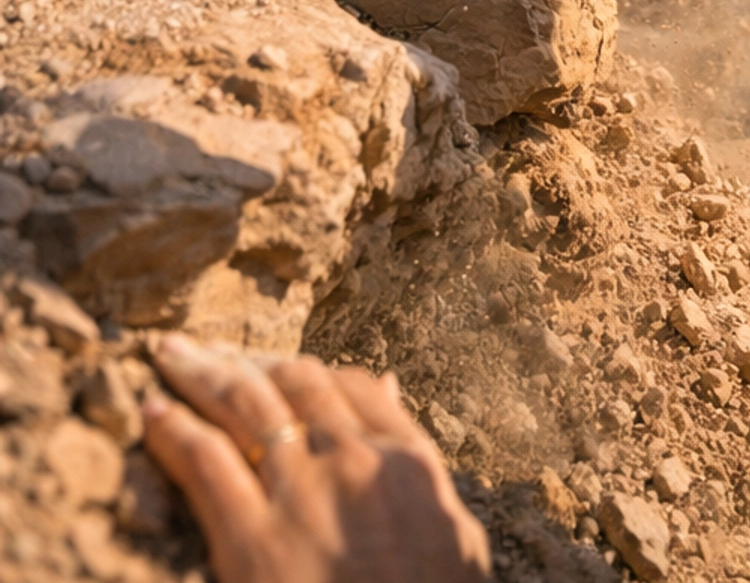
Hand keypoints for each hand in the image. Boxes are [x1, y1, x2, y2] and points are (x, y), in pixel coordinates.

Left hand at [142, 335, 489, 582]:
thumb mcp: (454, 538)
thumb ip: (419, 466)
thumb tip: (389, 390)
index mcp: (405, 462)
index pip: (350, 387)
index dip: (306, 371)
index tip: (274, 367)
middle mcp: (351, 461)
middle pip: (292, 380)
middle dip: (247, 359)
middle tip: (209, 350)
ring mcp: (300, 495)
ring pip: (244, 402)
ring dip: (202, 372)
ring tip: (171, 356)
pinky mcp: (251, 541)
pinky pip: (206, 460)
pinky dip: (175, 429)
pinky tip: (153, 414)